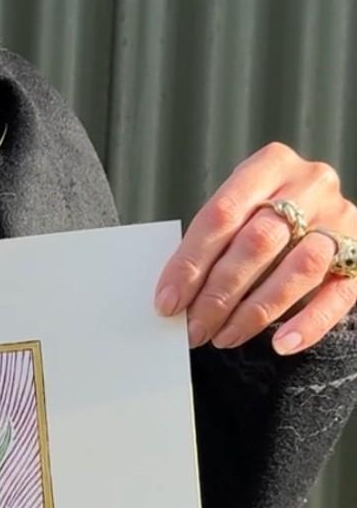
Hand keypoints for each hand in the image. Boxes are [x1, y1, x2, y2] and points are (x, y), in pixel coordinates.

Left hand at [154, 143, 356, 354]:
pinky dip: (306, 324)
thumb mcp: (242, 207)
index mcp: (271, 164)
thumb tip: (174, 294)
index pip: (222, 213)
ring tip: (223, 336)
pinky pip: (336, 296)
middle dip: (219, 293)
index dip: (190, 261)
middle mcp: (311, 185)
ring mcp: (342, 220)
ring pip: (299, 268)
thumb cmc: (268, 212)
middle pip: (258, 242)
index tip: (167, 300)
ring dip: (254, 311)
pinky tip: (280, 344)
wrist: (325, 212)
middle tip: (194, 327)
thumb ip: (214, 239)